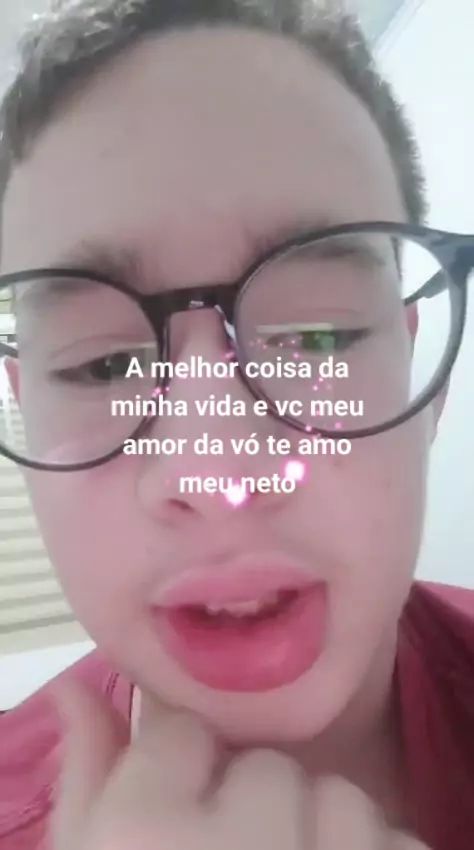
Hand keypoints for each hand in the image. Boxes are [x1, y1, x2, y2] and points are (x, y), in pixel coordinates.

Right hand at [50, 683, 430, 849]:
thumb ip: (87, 782)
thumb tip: (75, 688)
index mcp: (146, 833)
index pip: (183, 731)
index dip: (184, 776)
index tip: (182, 816)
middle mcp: (243, 842)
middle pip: (267, 768)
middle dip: (256, 813)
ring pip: (342, 801)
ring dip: (324, 841)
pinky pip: (400, 846)